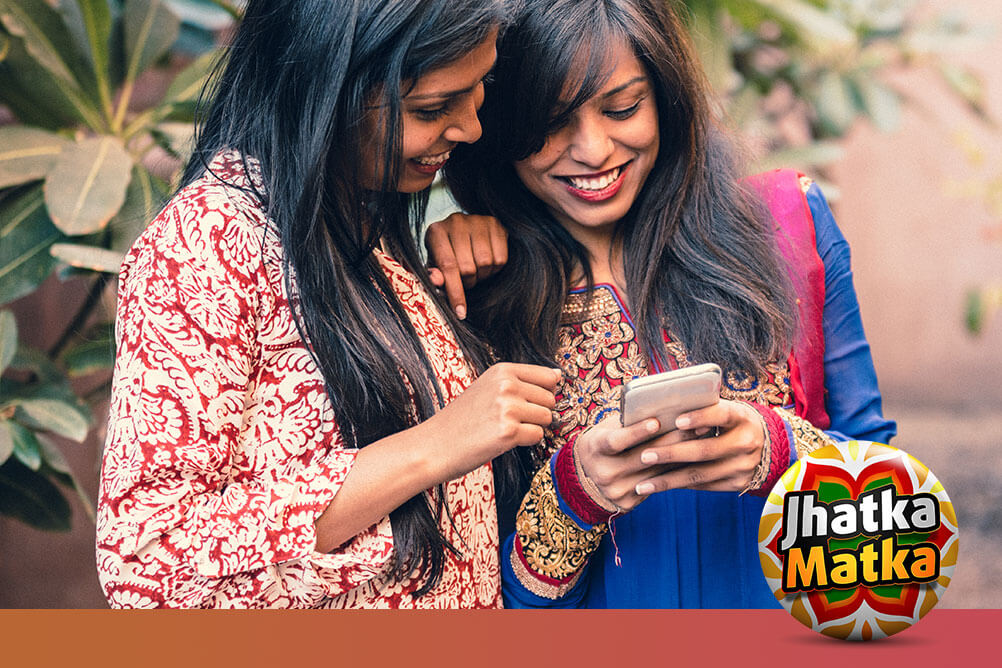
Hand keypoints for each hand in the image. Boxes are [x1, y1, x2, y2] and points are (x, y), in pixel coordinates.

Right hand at [422, 363, 560, 480]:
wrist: (434, 444)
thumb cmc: (462, 419)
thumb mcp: (487, 387)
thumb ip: (521, 380)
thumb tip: (558, 375)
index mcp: (502, 370)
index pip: (548, 377)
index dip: (544, 393)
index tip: (526, 403)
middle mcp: (507, 385)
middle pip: (550, 399)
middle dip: (537, 413)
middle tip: (511, 420)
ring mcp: (508, 408)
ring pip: (547, 418)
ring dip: (532, 427)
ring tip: (506, 429)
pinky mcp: (508, 433)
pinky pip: (537, 436)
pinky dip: (525, 442)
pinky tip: (503, 440)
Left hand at [425, 212, 507, 318]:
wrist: (465, 233)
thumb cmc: (447, 254)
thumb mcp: (436, 266)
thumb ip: (435, 277)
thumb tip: (436, 281)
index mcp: (435, 232)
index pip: (448, 266)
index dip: (455, 292)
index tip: (461, 313)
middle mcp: (456, 221)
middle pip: (468, 268)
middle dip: (468, 283)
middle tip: (466, 281)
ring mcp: (477, 220)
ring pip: (486, 263)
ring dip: (482, 276)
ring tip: (476, 270)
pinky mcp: (495, 223)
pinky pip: (501, 258)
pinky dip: (496, 268)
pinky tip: (487, 262)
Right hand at [574, 416, 696, 511]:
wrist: (587, 474)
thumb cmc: (605, 440)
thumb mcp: (608, 428)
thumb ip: (629, 422)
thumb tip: (665, 407)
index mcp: (595, 449)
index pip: (615, 441)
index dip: (636, 432)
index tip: (656, 421)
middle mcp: (604, 473)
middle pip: (643, 457)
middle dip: (672, 440)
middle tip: (698, 425)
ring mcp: (616, 490)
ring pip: (656, 472)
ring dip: (682, 455)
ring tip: (703, 439)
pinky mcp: (628, 502)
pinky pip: (658, 485)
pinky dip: (677, 471)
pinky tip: (695, 459)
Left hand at [632, 400, 764, 495]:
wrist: (768, 446)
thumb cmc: (732, 422)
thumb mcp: (727, 409)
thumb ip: (703, 409)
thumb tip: (665, 411)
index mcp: (741, 417)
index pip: (721, 415)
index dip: (700, 417)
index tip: (677, 421)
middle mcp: (745, 443)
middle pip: (705, 450)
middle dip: (671, 454)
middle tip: (644, 456)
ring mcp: (743, 466)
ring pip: (700, 475)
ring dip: (668, 480)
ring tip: (642, 485)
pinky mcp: (738, 484)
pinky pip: (704, 486)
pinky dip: (679, 485)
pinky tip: (658, 486)